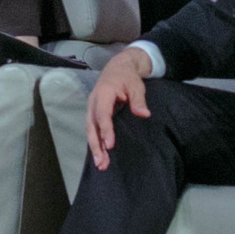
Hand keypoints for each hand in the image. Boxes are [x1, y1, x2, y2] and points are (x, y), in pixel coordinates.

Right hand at [84, 46, 153, 170]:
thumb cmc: (128, 77)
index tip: (110, 145)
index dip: (105, 130)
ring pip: (90, 130)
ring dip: (95, 148)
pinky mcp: (94, 114)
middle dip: (96, 145)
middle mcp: (93, 102)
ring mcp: (92, 108)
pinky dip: (96, 143)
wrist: (117, 68)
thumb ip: (139, 100)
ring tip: (101, 165)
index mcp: (103, 93)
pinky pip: (93, 130)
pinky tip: (100, 156)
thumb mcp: (136, 85)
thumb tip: (144, 114)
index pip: (102, 114)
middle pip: (91, 126)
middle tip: (102, 162)